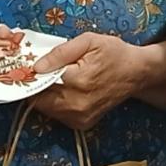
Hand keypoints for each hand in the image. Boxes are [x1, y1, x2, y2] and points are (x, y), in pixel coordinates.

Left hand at [31, 32, 151, 130]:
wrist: (136, 73)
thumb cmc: (113, 53)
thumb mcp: (88, 41)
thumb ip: (60, 53)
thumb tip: (36, 67)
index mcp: (78, 81)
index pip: (39, 83)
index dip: (30, 75)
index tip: (29, 67)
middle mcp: (77, 104)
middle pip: (39, 99)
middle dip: (37, 86)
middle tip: (44, 72)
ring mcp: (80, 117)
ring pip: (46, 109)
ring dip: (46, 95)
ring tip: (58, 79)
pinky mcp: (83, 124)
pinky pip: (58, 115)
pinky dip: (56, 104)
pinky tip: (67, 91)